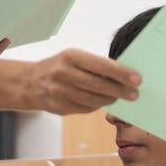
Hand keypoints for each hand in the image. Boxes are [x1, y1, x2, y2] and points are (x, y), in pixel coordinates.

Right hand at [26, 50, 140, 114]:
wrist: (29, 82)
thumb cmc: (59, 67)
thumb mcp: (73, 58)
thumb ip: (94, 65)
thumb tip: (123, 75)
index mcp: (70, 56)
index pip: (101, 65)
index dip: (121, 73)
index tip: (137, 79)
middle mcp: (63, 73)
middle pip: (99, 85)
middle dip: (120, 90)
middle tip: (135, 94)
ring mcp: (60, 92)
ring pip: (94, 100)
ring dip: (110, 99)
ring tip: (120, 97)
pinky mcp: (59, 107)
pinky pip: (86, 108)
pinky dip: (97, 105)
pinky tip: (102, 101)